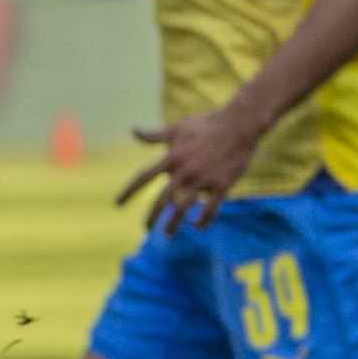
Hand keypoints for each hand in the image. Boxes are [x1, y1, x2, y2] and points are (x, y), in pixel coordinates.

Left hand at [118, 106, 264, 229]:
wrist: (239, 124)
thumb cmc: (206, 124)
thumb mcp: (177, 127)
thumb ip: (154, 136)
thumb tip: (133, 131)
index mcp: (171, 157)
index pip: (143, 177)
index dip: (129, 192)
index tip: (118, 204)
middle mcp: (184, 171)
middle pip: (162, 200)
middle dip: (151, 217)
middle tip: (146, 228)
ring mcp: (203, 179)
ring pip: (183, 209)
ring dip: (173, 224)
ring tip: (168, 234)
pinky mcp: (221, 185)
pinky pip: (210, 209)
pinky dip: (203, 220)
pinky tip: (197, 226)